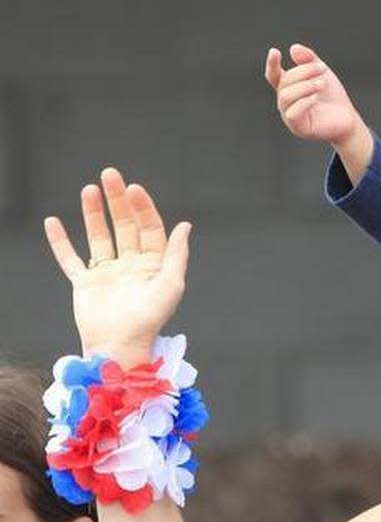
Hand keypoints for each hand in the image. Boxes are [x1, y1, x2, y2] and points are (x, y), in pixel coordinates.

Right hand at [44, 168, 189, 360]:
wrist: (120, 347)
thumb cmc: (149, 320)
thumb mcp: (170, 285)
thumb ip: (176, 254)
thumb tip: (185, 225)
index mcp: (152, 264)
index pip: (148, 227)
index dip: (142, 206)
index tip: (134, 188)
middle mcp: (130, 264)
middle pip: (123, 225)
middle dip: (117, 200)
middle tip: (110, 175)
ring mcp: (106, 272)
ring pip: (99, 236)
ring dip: (93, 213)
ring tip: (88, 190)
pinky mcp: (85, 283)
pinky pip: (70, 258)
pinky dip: (60, 241)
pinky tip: (54, 221)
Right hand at [265, 42, 366, 149]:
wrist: (347, 118)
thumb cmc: (332, 96)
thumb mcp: (321, 72)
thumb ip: (308, 59)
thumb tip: (293, 48)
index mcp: (288, 88)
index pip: (274, 76)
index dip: (272, 64)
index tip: (275, 51)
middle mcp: (285, 102)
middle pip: (284, 82)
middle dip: (304, 71)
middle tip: (322, 68)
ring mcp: (289, 116)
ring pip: (286, 96)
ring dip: (306, 85)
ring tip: (322, 83)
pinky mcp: (298, 128)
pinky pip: (292, 113)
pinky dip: (304, 101)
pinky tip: (316, 97)